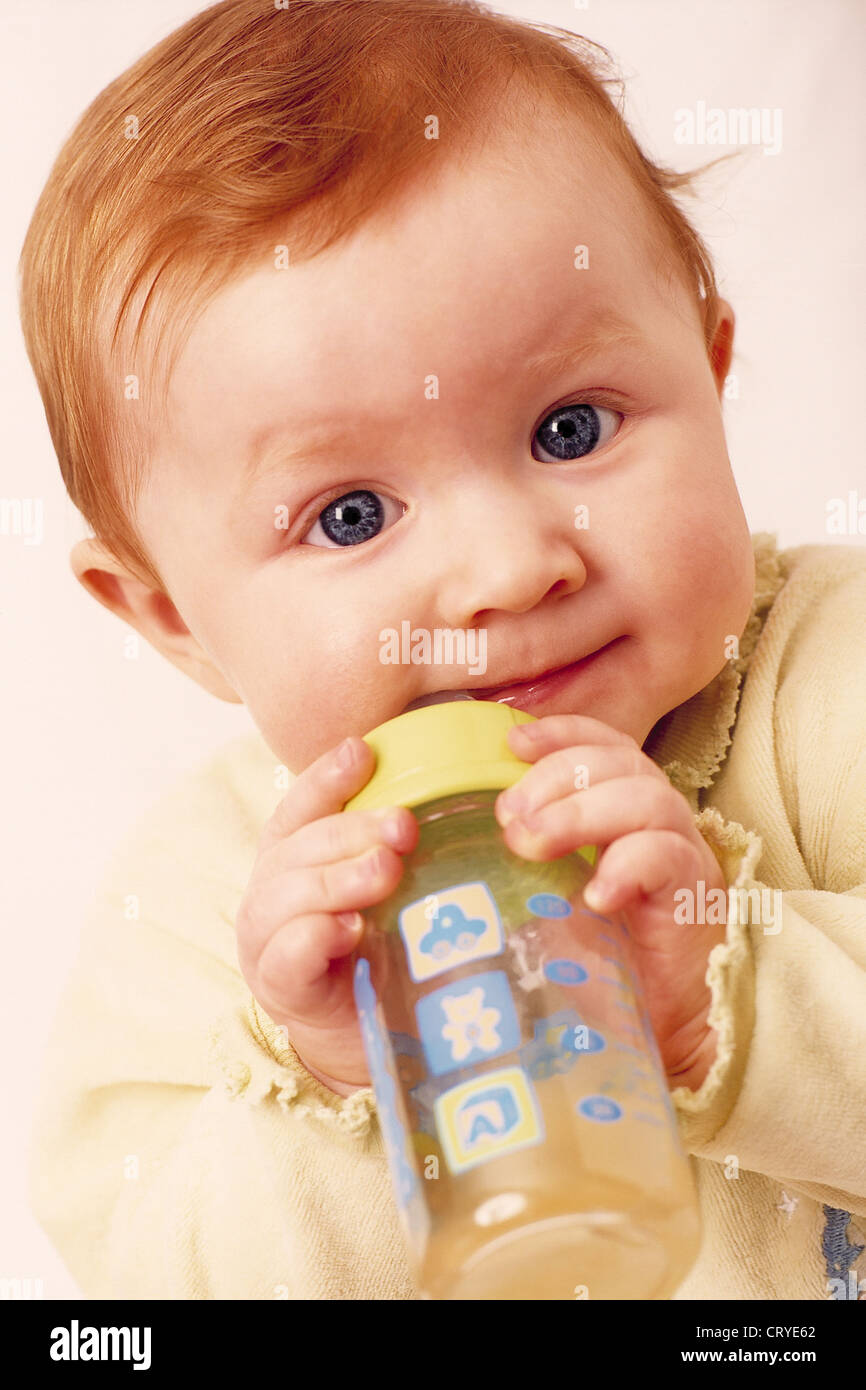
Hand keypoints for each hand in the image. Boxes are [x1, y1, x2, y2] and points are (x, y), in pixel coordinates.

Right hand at [235, 736, 417, 1094]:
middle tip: (403, 826)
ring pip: (287, 895)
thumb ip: (397, 846)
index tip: (363, 751)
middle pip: (298, 846)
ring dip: (337, 878)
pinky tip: (345, 929)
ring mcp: (266, 941)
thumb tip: (458, 796)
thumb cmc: (378, 951)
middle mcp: (270, 891)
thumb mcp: (388, 890)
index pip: (301, 806)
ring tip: (384, 871)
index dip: (327, 777)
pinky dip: (313, 937)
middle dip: (352, 830)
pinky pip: (286, 956)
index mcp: (293, 857)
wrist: (361, 1039)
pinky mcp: (280, 990)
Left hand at [494, 714, 727, 1090]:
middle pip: (618, 761)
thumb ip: (517, 864)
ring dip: (581, 813)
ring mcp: (681, 855)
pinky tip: (594, 895)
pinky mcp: (697, 898)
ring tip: (534, 845)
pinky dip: (627, 866)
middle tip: (510, 817)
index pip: (600, 745)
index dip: (561, 733)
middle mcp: (656, 823)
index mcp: (621, 810)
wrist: (659, 1028)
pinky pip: (667, 857)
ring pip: (645, 798)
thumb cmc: (595, 963)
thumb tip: (444, 841)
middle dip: (556, 777)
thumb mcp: (545, 900)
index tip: (512, 743)